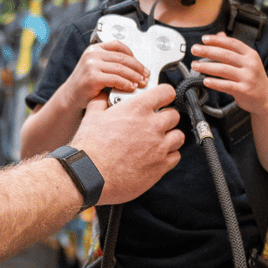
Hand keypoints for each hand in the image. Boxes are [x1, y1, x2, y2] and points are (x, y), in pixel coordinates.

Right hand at [61, 40, 149, 109]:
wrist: (70, 96)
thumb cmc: (86, 84)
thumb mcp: (95, 66)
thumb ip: (109, 62)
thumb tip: (134, 65)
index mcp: (94, 49)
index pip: (117, 45)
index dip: (132, 54)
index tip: (140, 64)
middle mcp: (92, 54)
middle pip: (122, 58)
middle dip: (138, 67)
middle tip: (146, 75)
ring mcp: (91, 65)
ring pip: (121, 68)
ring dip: (134, 76)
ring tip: (141, 82)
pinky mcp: (92, 77)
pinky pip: (115, 79)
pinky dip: (126, 84)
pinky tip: (131, 88)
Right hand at [70, 84, 182, 204]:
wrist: (89, 174)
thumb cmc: (89, 147)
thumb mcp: (92, 116)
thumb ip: (101, 103)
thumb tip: (103, 97)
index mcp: (137, 109)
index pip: (166, 92)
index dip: (165, 95)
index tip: (162, 99)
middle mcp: (152, 126)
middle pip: (174, 115)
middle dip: (166, 118)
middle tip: (155, 123)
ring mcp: (158, 147)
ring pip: (178, 136)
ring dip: (170, 137)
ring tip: (159, 141)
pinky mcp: (160, 167)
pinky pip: (175, 157)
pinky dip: (169, 156)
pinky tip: (157, 156)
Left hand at [190, 32, 267, 115]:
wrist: (266, 99)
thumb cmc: (253, 79)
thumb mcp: (247, 61)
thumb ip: (233, 49)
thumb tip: (219, 35)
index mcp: (251, 54)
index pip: (232, 43)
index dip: (217, 40)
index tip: (203, 39)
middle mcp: (250, 64)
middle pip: (225, 55)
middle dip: (207, 51)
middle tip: (194, 50)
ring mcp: (248, 77)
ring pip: (223, 69)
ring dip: (206, 67)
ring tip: (195, 65)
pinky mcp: (244, 90)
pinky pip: (226, 85)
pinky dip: (214, 83)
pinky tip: (205, 81)